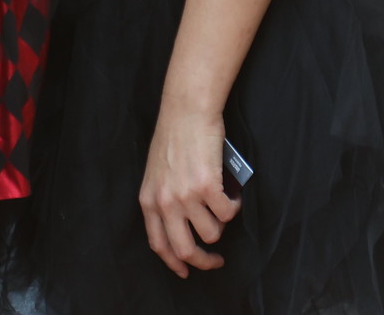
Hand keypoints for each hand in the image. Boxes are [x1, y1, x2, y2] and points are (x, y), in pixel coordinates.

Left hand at [138, 106, 239, 276]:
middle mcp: (165, 203)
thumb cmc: (173, 137)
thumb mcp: (157, 174)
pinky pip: (227, 212)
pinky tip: (232, 195)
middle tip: (216, 259)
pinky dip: (234, 206)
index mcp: (149, 201)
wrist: (186, 112)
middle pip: (185, 250)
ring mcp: (186, 196)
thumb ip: (164, 200)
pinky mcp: (208, 187)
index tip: (185, 271)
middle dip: (204, 261)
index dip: (174, 263)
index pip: (159, 244)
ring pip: (212, 232)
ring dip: (222, 224)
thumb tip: (182, 225)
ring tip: (223, 206)